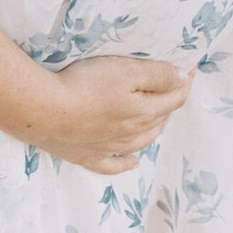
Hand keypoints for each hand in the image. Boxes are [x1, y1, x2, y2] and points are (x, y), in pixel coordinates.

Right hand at [38, 56, 196, 173]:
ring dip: (154, 129)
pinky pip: (113, 165)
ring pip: (142, 142)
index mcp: (144, 111)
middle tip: (171, 86)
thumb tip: (183, 79)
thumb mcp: (127, 70)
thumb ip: (158, 75)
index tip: (189, 67)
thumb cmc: (84, 85)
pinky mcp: (86, 156)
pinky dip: (126, 163)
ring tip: (159, 118)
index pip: (175, 96)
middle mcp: (132, 134)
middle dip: (170, 101)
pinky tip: (133, 162)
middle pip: (160, 119)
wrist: (43, 111)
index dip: (184, 80)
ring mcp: (109, 148)